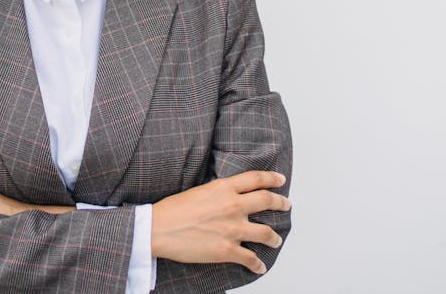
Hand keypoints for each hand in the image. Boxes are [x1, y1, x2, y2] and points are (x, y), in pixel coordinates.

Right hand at [151, 170, 290, 273]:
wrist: (158, 229)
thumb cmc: (173, 209)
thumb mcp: (200, 190)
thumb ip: (219, 192)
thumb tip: (230, 195)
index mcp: (224, 188)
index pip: (256, 179)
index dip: (272, 179)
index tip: (281, 181)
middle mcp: (233, 206)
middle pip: (267, 201)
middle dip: (281, 203)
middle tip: (286, 205)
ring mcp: (233, 229)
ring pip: (266, 232)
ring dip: (274, 237)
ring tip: (276, 239)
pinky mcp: (228, 250)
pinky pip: (251, 258)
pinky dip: (257, 264)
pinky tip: (259, 266)